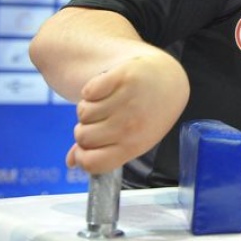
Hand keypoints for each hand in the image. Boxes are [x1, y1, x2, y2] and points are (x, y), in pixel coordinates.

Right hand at [67, 51, 189, 173]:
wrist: (169, 81)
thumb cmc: (148, 115)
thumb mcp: (133, 138)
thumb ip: (103, 151)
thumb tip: (70, 162)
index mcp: (134, 145)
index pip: (92, 162)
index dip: (81, 157)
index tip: (82, 148)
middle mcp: (131, 125)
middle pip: (83, 137)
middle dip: (85, 130)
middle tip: (100, 121)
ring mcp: (128, 100)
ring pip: (83, 113)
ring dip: (88, 109)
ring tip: (106, 104)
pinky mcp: (122, 78)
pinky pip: (88, 91)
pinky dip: (92, 91)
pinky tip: (108, 90)